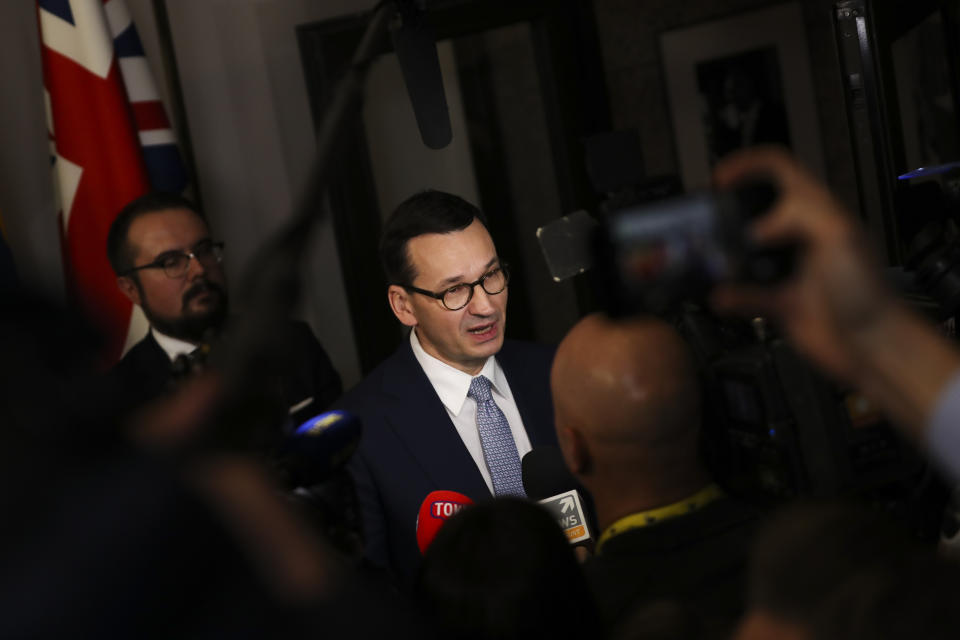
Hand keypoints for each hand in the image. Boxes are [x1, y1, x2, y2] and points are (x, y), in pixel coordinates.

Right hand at [710, 146, 898, 382]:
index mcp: (817, 212)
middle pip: (755, 210)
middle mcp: (799, 236)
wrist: (870, 344)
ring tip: (709, 259)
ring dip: (725, 257)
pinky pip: (743, 294)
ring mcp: (787, 269)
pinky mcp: (778, 301)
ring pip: (744, 254)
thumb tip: (755, 229)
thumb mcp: (839, 235)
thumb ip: (799, 216)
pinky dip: (729, 296)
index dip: (749, 166)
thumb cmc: (868, 291)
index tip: (721, 178)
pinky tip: (722, 297)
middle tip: (708, 220)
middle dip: (729, 212)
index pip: (780, 171)